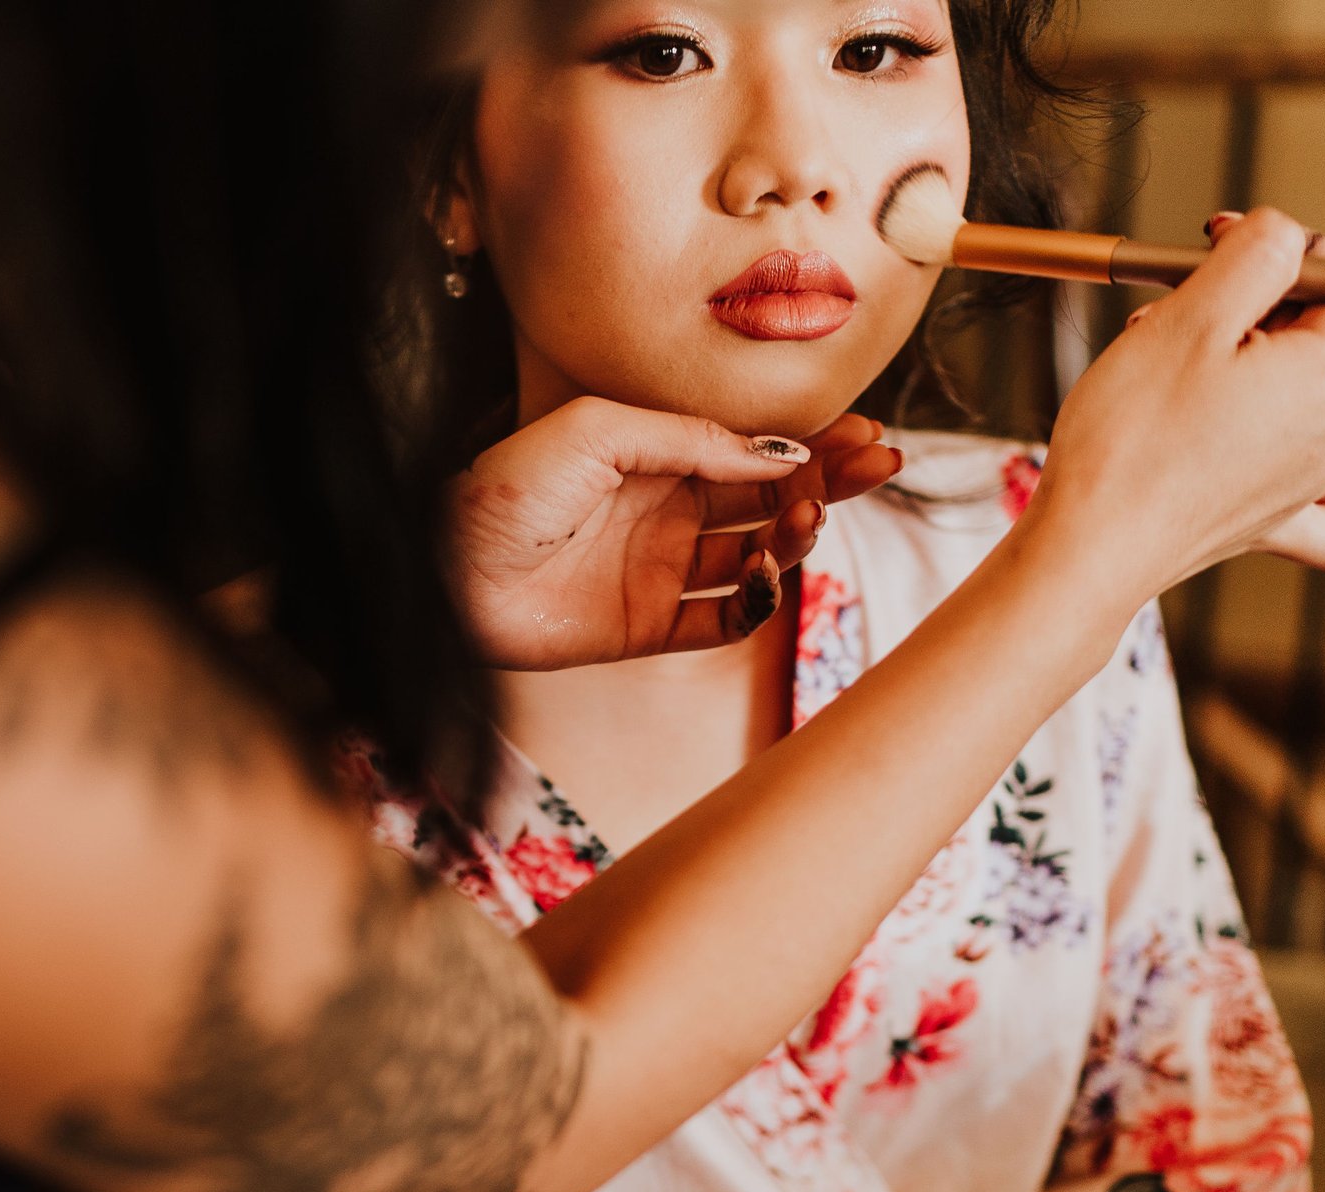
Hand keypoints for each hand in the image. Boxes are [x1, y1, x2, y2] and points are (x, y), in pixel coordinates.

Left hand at [452, 397, 902, 670]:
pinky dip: (756, 601)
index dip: (815, 444)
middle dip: (829, 481)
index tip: (869, 434)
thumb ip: (692, 439)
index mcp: (655, 456)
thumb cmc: (506, 489)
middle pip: (770, 498)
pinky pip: (724, 620)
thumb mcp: (599, 430)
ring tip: (804, 516)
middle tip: (878, 466)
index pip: (754, 449)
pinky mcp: (648, 627)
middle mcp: (665, 511)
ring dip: (795, 535)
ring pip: (757, 555)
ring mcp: (660, 570)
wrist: (446, 568)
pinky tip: (763, 573)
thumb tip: (779, 452)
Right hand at [1044, 207, 1324, 592]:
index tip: (1224, 246)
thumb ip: (1257, 255)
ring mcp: (1319, 474)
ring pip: (1315, 388)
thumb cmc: (1130, 450)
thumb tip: (1284, 235)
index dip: (1282, 250)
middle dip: (1260, 308)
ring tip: (1181, 371)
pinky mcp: (1282, 509)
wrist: (1091, 550)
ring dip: (1260, 362)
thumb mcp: (1189, 319)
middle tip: (1187, 307)